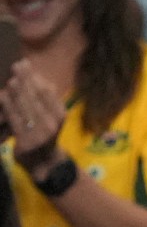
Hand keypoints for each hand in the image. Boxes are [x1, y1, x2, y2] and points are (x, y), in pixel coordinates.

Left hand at [0, 60, 66, 176]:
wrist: (44, 162)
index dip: (35, 77)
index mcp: (60, 116)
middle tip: (16, 65)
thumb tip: (42, 79)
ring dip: (16, 90)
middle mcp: (51, 124)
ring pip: (25, 107)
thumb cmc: (45, 134)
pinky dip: (8, 107)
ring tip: (12, 79)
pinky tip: (3, 96)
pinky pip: (15, 120)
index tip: (26, 64)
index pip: (47, 92)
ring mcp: (39, 133)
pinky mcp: (26, 141)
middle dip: (25, 79)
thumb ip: (47, 100)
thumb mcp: (52, 118)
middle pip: (35, 97)